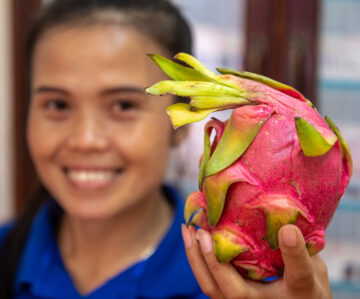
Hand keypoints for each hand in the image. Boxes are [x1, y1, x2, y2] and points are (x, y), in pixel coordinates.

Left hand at [182, 224, 331, 298]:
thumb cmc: (307, 290)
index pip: (298, 276)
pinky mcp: (229, 297)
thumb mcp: (315, 272)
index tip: (288, 229)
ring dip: (196, 257)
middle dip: (213, 259)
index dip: (294, 253)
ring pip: (212, 287)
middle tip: (202, 230)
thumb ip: (302, 251)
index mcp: (298, 293)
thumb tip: (287, 225)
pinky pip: (209, 283)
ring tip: (187, 229)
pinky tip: (193, 238)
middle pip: (232, 290)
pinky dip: (198, 260)